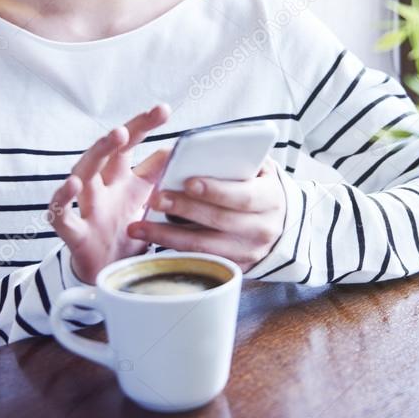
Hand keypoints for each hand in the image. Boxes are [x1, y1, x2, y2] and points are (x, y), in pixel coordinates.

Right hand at [47, 104, 172, 284]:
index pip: (129, 146)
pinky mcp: (75, 234)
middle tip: (129, 124)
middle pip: (103, 156)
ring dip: (95, 155)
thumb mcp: (145, 202)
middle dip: (115, 137)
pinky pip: (62, 215)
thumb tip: (177, 149)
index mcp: (120, 180)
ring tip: (112, 138)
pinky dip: (63, 199)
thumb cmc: (124, 233)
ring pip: (82, 175)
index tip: (163, 109)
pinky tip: (72, 184)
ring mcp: (87, 210)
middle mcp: (102, 189)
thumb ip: (157, 176)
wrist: (107, 274)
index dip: (143, 126)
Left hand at [126, 155, 287, 271]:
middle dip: (185, 209)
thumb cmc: (259, 188)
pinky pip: (200, 261)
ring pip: (204, 246)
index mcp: (270, 199)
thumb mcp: (260, 170)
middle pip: (219, 221)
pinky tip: (150, 243)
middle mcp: (262, 229)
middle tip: (155, 198)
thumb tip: (203, 149)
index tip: (188, 182)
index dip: (216, 191)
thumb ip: (239, 160)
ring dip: (168, 237)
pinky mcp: (234, 268)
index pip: (243, 196)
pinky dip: (173, 252)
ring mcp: (248, 253)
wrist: (280, 225)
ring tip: (138, 227)